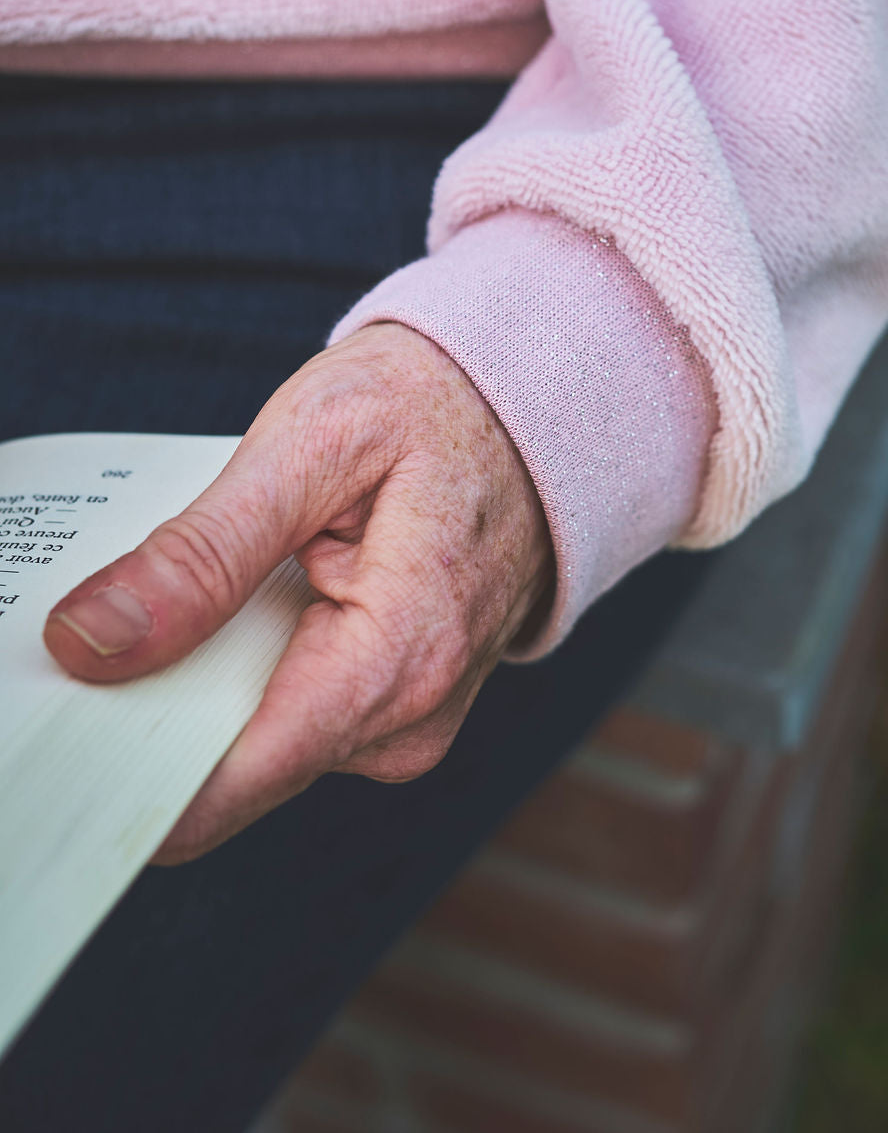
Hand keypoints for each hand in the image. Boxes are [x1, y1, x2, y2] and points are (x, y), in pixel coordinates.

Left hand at [43, 324, 554, 862]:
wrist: (535, 406)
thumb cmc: (437, 408)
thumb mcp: (313, 446)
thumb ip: (204, 552)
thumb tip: (90, 641)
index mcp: (399, 660)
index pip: (229, 781)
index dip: (123, 770)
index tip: (54, 736)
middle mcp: (408, 720)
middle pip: (229, 770)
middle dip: (151, 709)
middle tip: (104, 621)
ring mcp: (404, 722)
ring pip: (250, 745)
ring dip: (196, 682)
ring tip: (186, 588)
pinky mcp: (391, 709)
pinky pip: (286, 716)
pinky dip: (240, 669)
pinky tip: (236, 601)